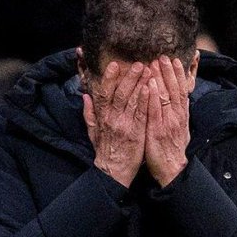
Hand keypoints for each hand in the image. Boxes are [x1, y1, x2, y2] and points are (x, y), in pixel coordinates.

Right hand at [84, 60, 147, 187]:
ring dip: (140, 84)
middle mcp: (113, 119)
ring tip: (148, 70)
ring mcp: (125, 125)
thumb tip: (85, 96)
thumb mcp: (92, 132)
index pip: (104, 93)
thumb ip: (89, 114)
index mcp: (102, 117)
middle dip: (129, 77)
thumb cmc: (104, 152)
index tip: (114, 65)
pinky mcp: (137, 133)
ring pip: (132, 100)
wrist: (113, 172)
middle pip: (120, 93)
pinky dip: (146, 100)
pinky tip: (150, 88)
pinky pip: (142, 113)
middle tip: (138, 63)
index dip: (109, 78)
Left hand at [144, 57, 189, 187]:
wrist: (171, 170)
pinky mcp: (157, 131)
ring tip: (155, 63)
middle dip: (168, 71)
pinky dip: (153, 97)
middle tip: (162, 55)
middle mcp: (176, 116)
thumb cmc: (171, 150)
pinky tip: (150, 85)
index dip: (178, 75)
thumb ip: (179, 113)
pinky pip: (155, 111)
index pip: (181, 90)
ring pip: (165, 96)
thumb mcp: (180, 129)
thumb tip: (182, 99)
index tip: (174, 60)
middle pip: (174, 89)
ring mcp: (167, 123)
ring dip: (161, 79)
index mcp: (181, 115)